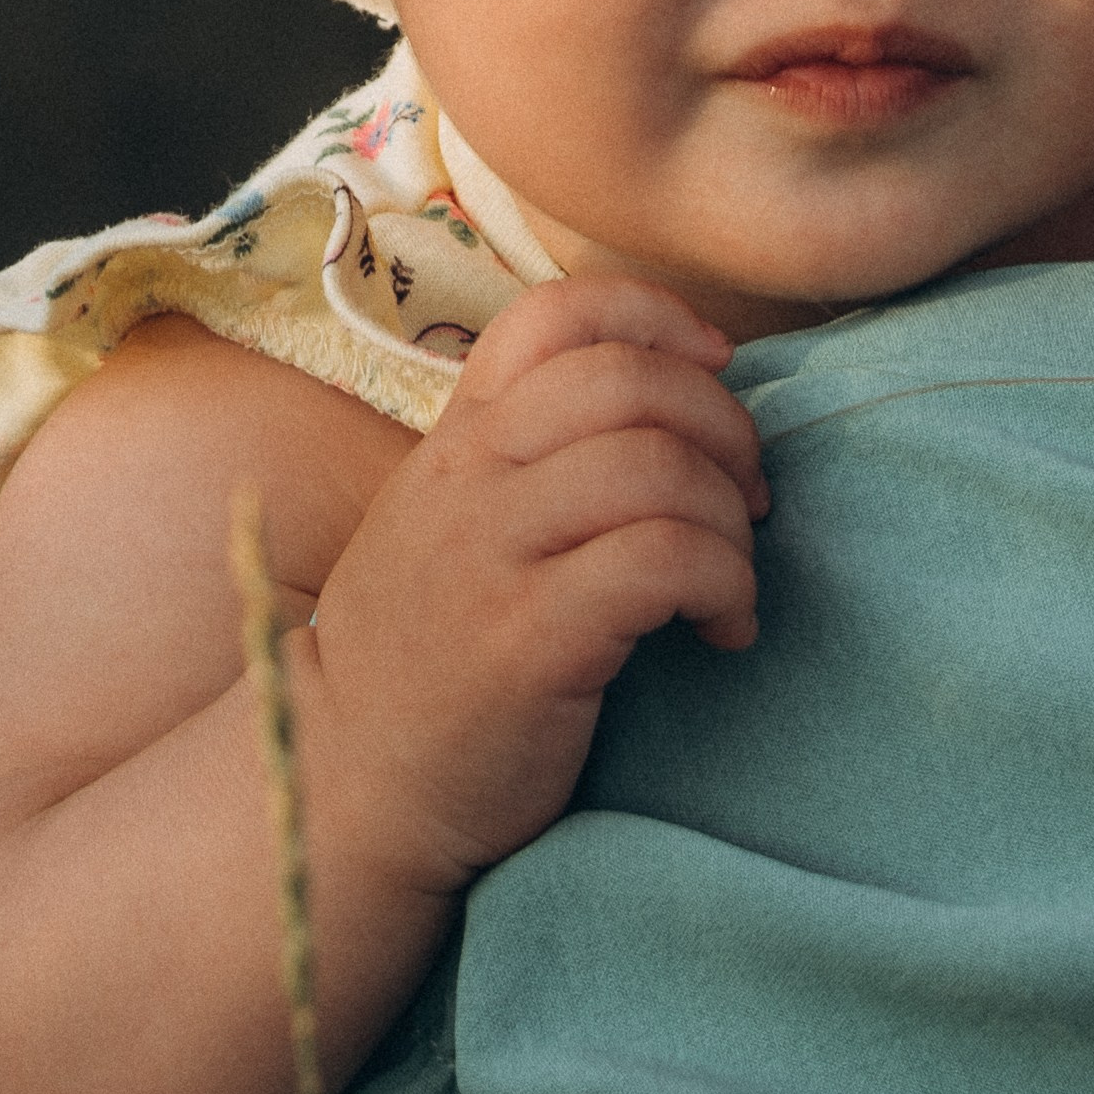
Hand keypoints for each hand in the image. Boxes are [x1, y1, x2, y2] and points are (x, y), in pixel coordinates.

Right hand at [296, 275, 767, 901]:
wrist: (344, 780)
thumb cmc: (423, 652)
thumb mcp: (447, 518)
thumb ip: (525, 453)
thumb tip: (666, 407)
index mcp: (459, 434)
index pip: (556, 313)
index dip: (658, 318)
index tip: (714, 368)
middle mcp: (472, 474)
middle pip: (629, 380)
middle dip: (724, 427)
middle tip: (748, 495)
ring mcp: (494, 553)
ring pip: (655, 465)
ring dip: (730, 517)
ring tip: (731, 575)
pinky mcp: (528, 638)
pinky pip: (661, 560)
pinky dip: (724, 584)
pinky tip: (724, 629)